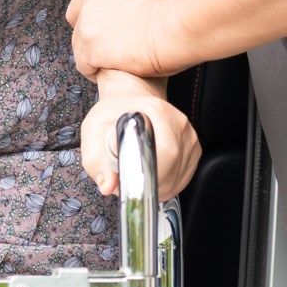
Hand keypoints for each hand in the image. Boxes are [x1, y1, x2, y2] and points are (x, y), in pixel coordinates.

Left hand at [67, 0, 188, 78]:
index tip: (95, 9)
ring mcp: (89, 18)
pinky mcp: (89, 46)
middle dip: (87, 27)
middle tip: (107, 40)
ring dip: (92, 52)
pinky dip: (94, 70)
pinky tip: (109, 71)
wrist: (180, 27)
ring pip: (78, 41)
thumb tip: (133, 9)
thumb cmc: (179, 11)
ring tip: (114, 61)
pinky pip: (83, 63)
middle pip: (74, 11)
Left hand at [79, 80, 199, 200]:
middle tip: (131, 182)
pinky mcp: (193, 146)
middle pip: (173, 168)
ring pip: (180, 177)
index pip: (164, 153)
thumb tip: (108, 185)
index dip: (148, 174)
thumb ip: (95, 160)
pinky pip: (185, 176)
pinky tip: (153, 173)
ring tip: (140, 174)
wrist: (129, 100)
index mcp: (155, 112)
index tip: (132, 182)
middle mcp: (177, 122)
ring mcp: (188, 134)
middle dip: (150, 184)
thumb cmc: (112, 114)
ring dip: (159, 186)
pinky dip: (169, 183)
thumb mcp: (93, 131)